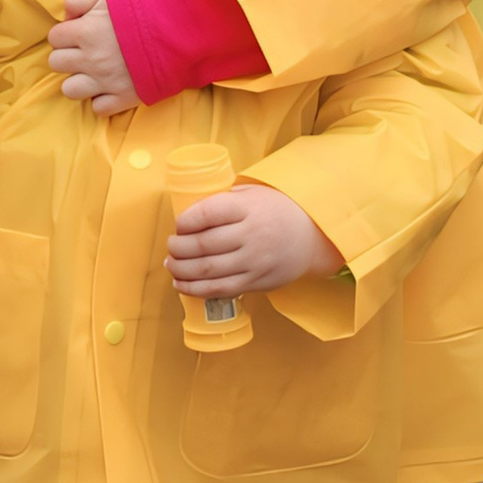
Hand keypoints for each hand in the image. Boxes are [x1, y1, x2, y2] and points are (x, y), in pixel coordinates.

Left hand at [50, 0, 138, 117]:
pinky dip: (102, 99)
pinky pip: (99, 108)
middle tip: (87, 49)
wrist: (186, 26)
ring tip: (95, 70)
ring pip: (70, 90)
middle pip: (57, 64)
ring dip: (79, 80)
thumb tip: (66, 15)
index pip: (55, 37)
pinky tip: (111, 86)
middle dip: (69, 55)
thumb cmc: (149, 1)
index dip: (67, 32)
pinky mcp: (126, 97)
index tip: (81, 29)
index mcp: (85, 31)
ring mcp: (107, 81)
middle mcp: (91, 59)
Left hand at [166, 185, 341, 296]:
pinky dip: (195, 289)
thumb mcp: (252, 193)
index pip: (208, 214)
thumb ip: (223, 200)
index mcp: (248, 208)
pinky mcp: (256, 281)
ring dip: (181, 270)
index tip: (178, 224)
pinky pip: (220, 289)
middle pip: (203, 245)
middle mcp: (251, 235)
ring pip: (208, 270)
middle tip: (171, 246)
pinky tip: (182, 284)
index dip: (185, 221)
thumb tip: (186, 214)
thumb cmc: (274, 210)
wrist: (311, 234)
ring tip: (172, 265)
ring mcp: (254, 261)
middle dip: (178, 248)